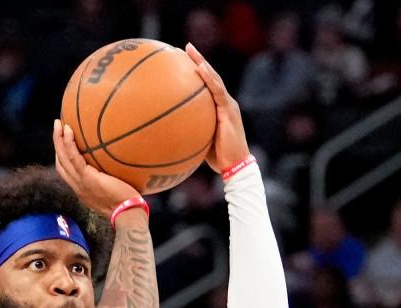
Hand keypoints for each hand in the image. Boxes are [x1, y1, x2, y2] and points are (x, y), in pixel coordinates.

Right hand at [53, 120, 139, 216]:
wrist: (126, 213)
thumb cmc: (127, 204)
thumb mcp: (114, 190)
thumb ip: (112, 178)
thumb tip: (121, 164)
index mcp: (82, 189)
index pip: (66, 171)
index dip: (62, 155)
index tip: (63, 141)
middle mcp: (77, 186)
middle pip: (60, 162)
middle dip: (56, 144)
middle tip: (57, 126)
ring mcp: (80, 182)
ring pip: (63, 158)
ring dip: (59, 140)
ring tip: (59, 124)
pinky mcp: (86, 178)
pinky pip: (73, 158)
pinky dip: (69, 144)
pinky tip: (69, 130)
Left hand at [185, 43, 249, 172]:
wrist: (234, 166)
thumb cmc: (216, 158)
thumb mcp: (198, 142)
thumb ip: (188, 132)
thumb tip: (165, 131)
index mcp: (218, 109)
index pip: (206, 86)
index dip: (195, 72)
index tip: (180, 60)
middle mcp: (224, 103)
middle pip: (210, 77)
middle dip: (197, 60)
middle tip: (183, 48)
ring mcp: (228, 105)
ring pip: (214, 79)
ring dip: (201, 62)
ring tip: (189, 50)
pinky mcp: (228, 110)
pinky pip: (217, 91)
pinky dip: (209, 78)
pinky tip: (199, 68)